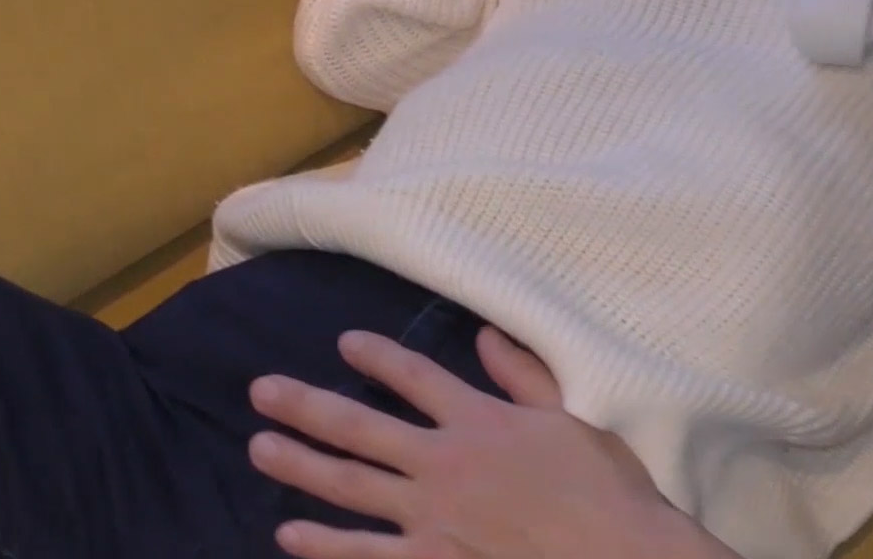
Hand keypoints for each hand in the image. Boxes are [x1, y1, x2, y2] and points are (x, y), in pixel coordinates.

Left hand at [248, 328, 736, 558]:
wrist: (614, 554)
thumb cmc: (603, 488)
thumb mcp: (570, 418)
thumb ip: (523, 377)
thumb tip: (486, 335)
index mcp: (479, 419)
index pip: (416, 377)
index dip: (377, 358)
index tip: (345, 344)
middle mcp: (442, 461)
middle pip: (360, 428)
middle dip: (306, 407)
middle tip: (261, 391)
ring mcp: (429, 516)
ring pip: (349, 485)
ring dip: (299, 466)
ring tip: (258, 448)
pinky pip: (364, 553)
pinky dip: (324, 544)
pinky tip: (289, 534)